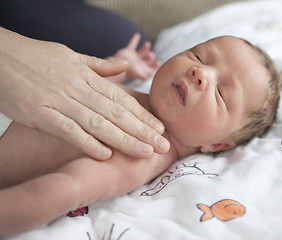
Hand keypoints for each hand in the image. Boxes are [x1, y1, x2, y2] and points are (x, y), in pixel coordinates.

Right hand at [0, 27, 169, 159]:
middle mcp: (79, 89)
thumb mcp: (72, 56)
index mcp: (87, 77)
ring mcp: (60, 101)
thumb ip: (99, 66)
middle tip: (163, 145)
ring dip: (124, 139)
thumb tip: (123, 65)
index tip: (160, 127)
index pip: (121, 99)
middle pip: (117, 113)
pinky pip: (67, 130)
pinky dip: (86, 142)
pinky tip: (105, 155)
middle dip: (142, 130)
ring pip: (98, 123)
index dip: (142, 114)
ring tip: (145, 152)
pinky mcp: (40, 113)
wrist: (0, 54)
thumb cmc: (36, 56)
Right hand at [106, 33, 159, 82]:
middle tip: (149, 55)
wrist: (117, 65)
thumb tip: (152, 75)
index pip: (151, 67)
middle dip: (151, 56)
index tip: (157, 62)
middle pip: (148, 59)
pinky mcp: (128, 52)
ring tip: (147, 44)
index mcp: (142, 69)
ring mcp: (133, 57)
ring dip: (146, 48)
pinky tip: (137, 35)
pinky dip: (134, 39)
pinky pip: (132, 44)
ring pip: (142, 52)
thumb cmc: (129, 70)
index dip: (155, 65)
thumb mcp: (139, 74)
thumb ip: (146, 76)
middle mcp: (139, 63)